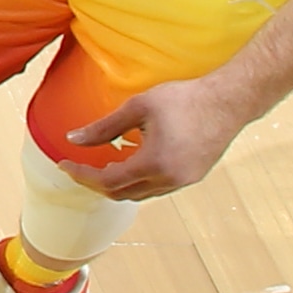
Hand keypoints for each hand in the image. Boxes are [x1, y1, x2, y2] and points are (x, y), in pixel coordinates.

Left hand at [53, 74, 249, 196]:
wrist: (228, 101)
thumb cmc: (183, 99)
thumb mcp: (138, 107)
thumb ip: (104, 127)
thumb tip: (73, 138)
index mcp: (154, 164)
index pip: (107, 180)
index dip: (82, 174)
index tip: (64, 164)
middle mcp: (169, 179)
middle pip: (122, 193)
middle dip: (96, 182)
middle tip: (79, 166)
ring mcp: (184, 181)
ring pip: (141, 193)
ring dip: (118, 183)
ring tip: (102, 163)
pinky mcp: (193, 176)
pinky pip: (157, 187)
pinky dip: (138, 179)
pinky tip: (131, 160)